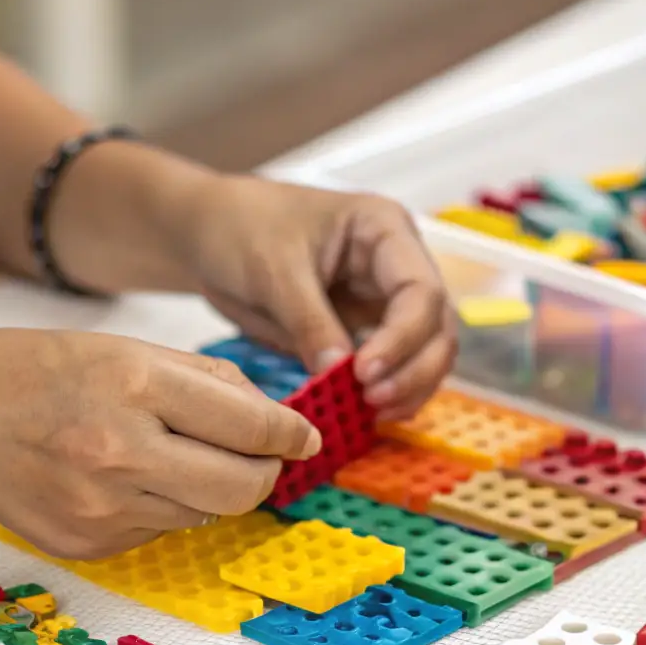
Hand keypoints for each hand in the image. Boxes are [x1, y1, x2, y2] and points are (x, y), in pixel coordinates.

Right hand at [0, 329, 319, 559]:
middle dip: (264, 474)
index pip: (251, 426)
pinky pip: (160, 532)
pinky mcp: (89, 546)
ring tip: (165, 454)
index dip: (289, 434)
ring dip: (208, 488)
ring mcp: (103, 508)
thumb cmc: (43, 373)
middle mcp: (121, 452)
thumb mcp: (130, 351)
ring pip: (205, 514)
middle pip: (242, 488)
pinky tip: (121, 478)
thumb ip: (211, 384)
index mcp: (136, 385)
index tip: (302, 436)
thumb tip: (279, 426)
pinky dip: (162, 507)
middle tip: (258, 458)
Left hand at [182, 175, 454, 419]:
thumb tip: (340, 374)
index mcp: (384, 230)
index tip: (365, 373)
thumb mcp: (273, 272)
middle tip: (372, 402)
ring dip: (408, 387)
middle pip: (435, 326)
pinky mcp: (362, 331)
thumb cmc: (242, 228)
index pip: (420, 291)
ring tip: (372, 415)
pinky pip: (390, 367)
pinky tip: (365, 415)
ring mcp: (382, 300)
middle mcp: (396, 266)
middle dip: (414, 369)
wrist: (210, 234)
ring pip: (424, 352)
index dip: (402, 338)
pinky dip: (386, 393)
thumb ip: (309, 322)